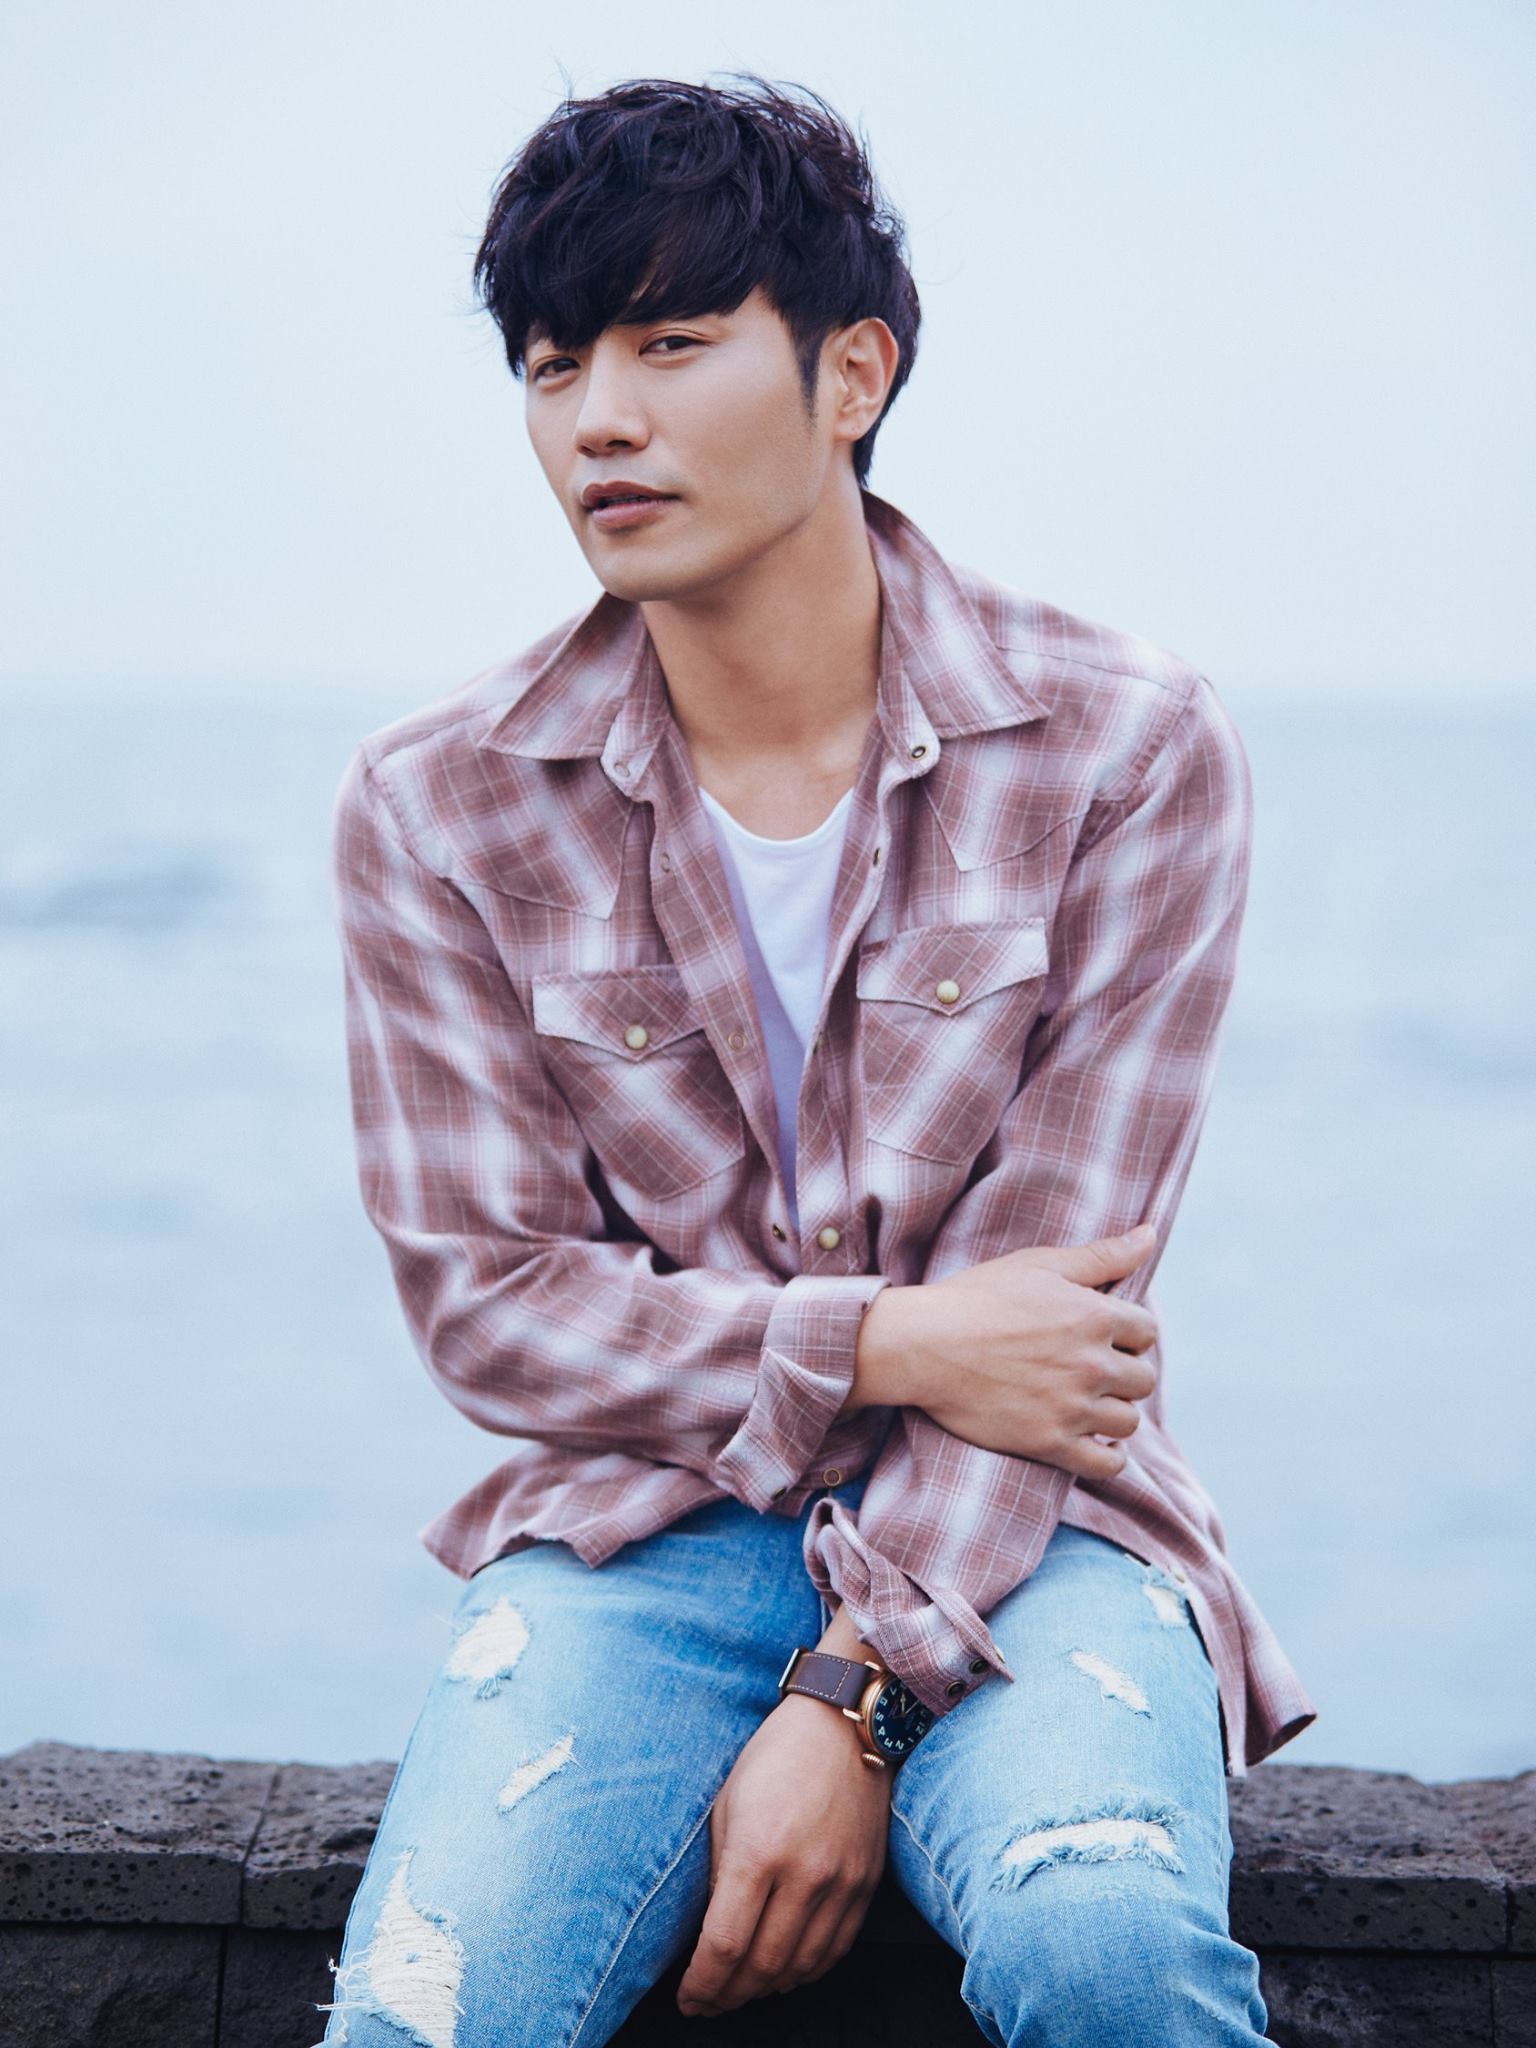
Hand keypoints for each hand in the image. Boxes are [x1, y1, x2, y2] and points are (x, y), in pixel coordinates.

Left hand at [675, 1693, 890, 2016]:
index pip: (725, 1946)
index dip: (702, 1984)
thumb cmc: (773, 1757)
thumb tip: (713, 1935)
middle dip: (728, 1995)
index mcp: (758, 1852)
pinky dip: (807, 1971)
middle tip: (709, 2002)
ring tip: (742, 1992)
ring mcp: (841, 1882)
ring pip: (801, 1966)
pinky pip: (836, 1949)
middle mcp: (803, 1875)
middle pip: (762, 1966)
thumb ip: (720, 1873)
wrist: (843, 1725)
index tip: (686, 1997)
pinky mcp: (867, 1882)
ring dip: (766, 1989)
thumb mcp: (728, 1806)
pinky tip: (785, 1971)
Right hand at [849, 1225, 1160, 1480]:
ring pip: (1128, 1422)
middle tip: (1091, 1369)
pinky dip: (1108, 1456)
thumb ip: (1103, 1255)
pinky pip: (1106, 1464)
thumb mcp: (1040, 1264)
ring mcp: (1072, 1408)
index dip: (1127, 1332)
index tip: (1103, 1336)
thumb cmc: (978, 1298)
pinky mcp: (1050, 1443)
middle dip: (1123, 1372)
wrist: (923, 1345)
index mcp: (1095, 1316)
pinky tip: (1092, 1440)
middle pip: (1143, 1379)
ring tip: (1089, 1403)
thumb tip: (1150, 1235)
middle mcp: (1092, 1364)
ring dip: (1114, 1412)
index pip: (1147, 1332)